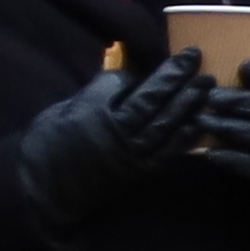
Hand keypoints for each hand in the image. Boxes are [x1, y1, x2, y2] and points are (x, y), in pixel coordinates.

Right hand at [15, 53, 211, 227]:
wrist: (43, 195)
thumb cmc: (44, 149)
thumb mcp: (57, 114)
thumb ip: (90, 96)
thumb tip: (121, 79)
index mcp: (88, 113)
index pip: (118, 83)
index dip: (128, 75)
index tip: (136, 69)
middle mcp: (114, 131)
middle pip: (151, 99)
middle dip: (174, 75)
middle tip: (194, 55)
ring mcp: (130, 153)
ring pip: (166, 122)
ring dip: (189, 101)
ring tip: (207, 82)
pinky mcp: (140, 172)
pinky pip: (169, 152)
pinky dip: (186, 136)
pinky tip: (201, 120)